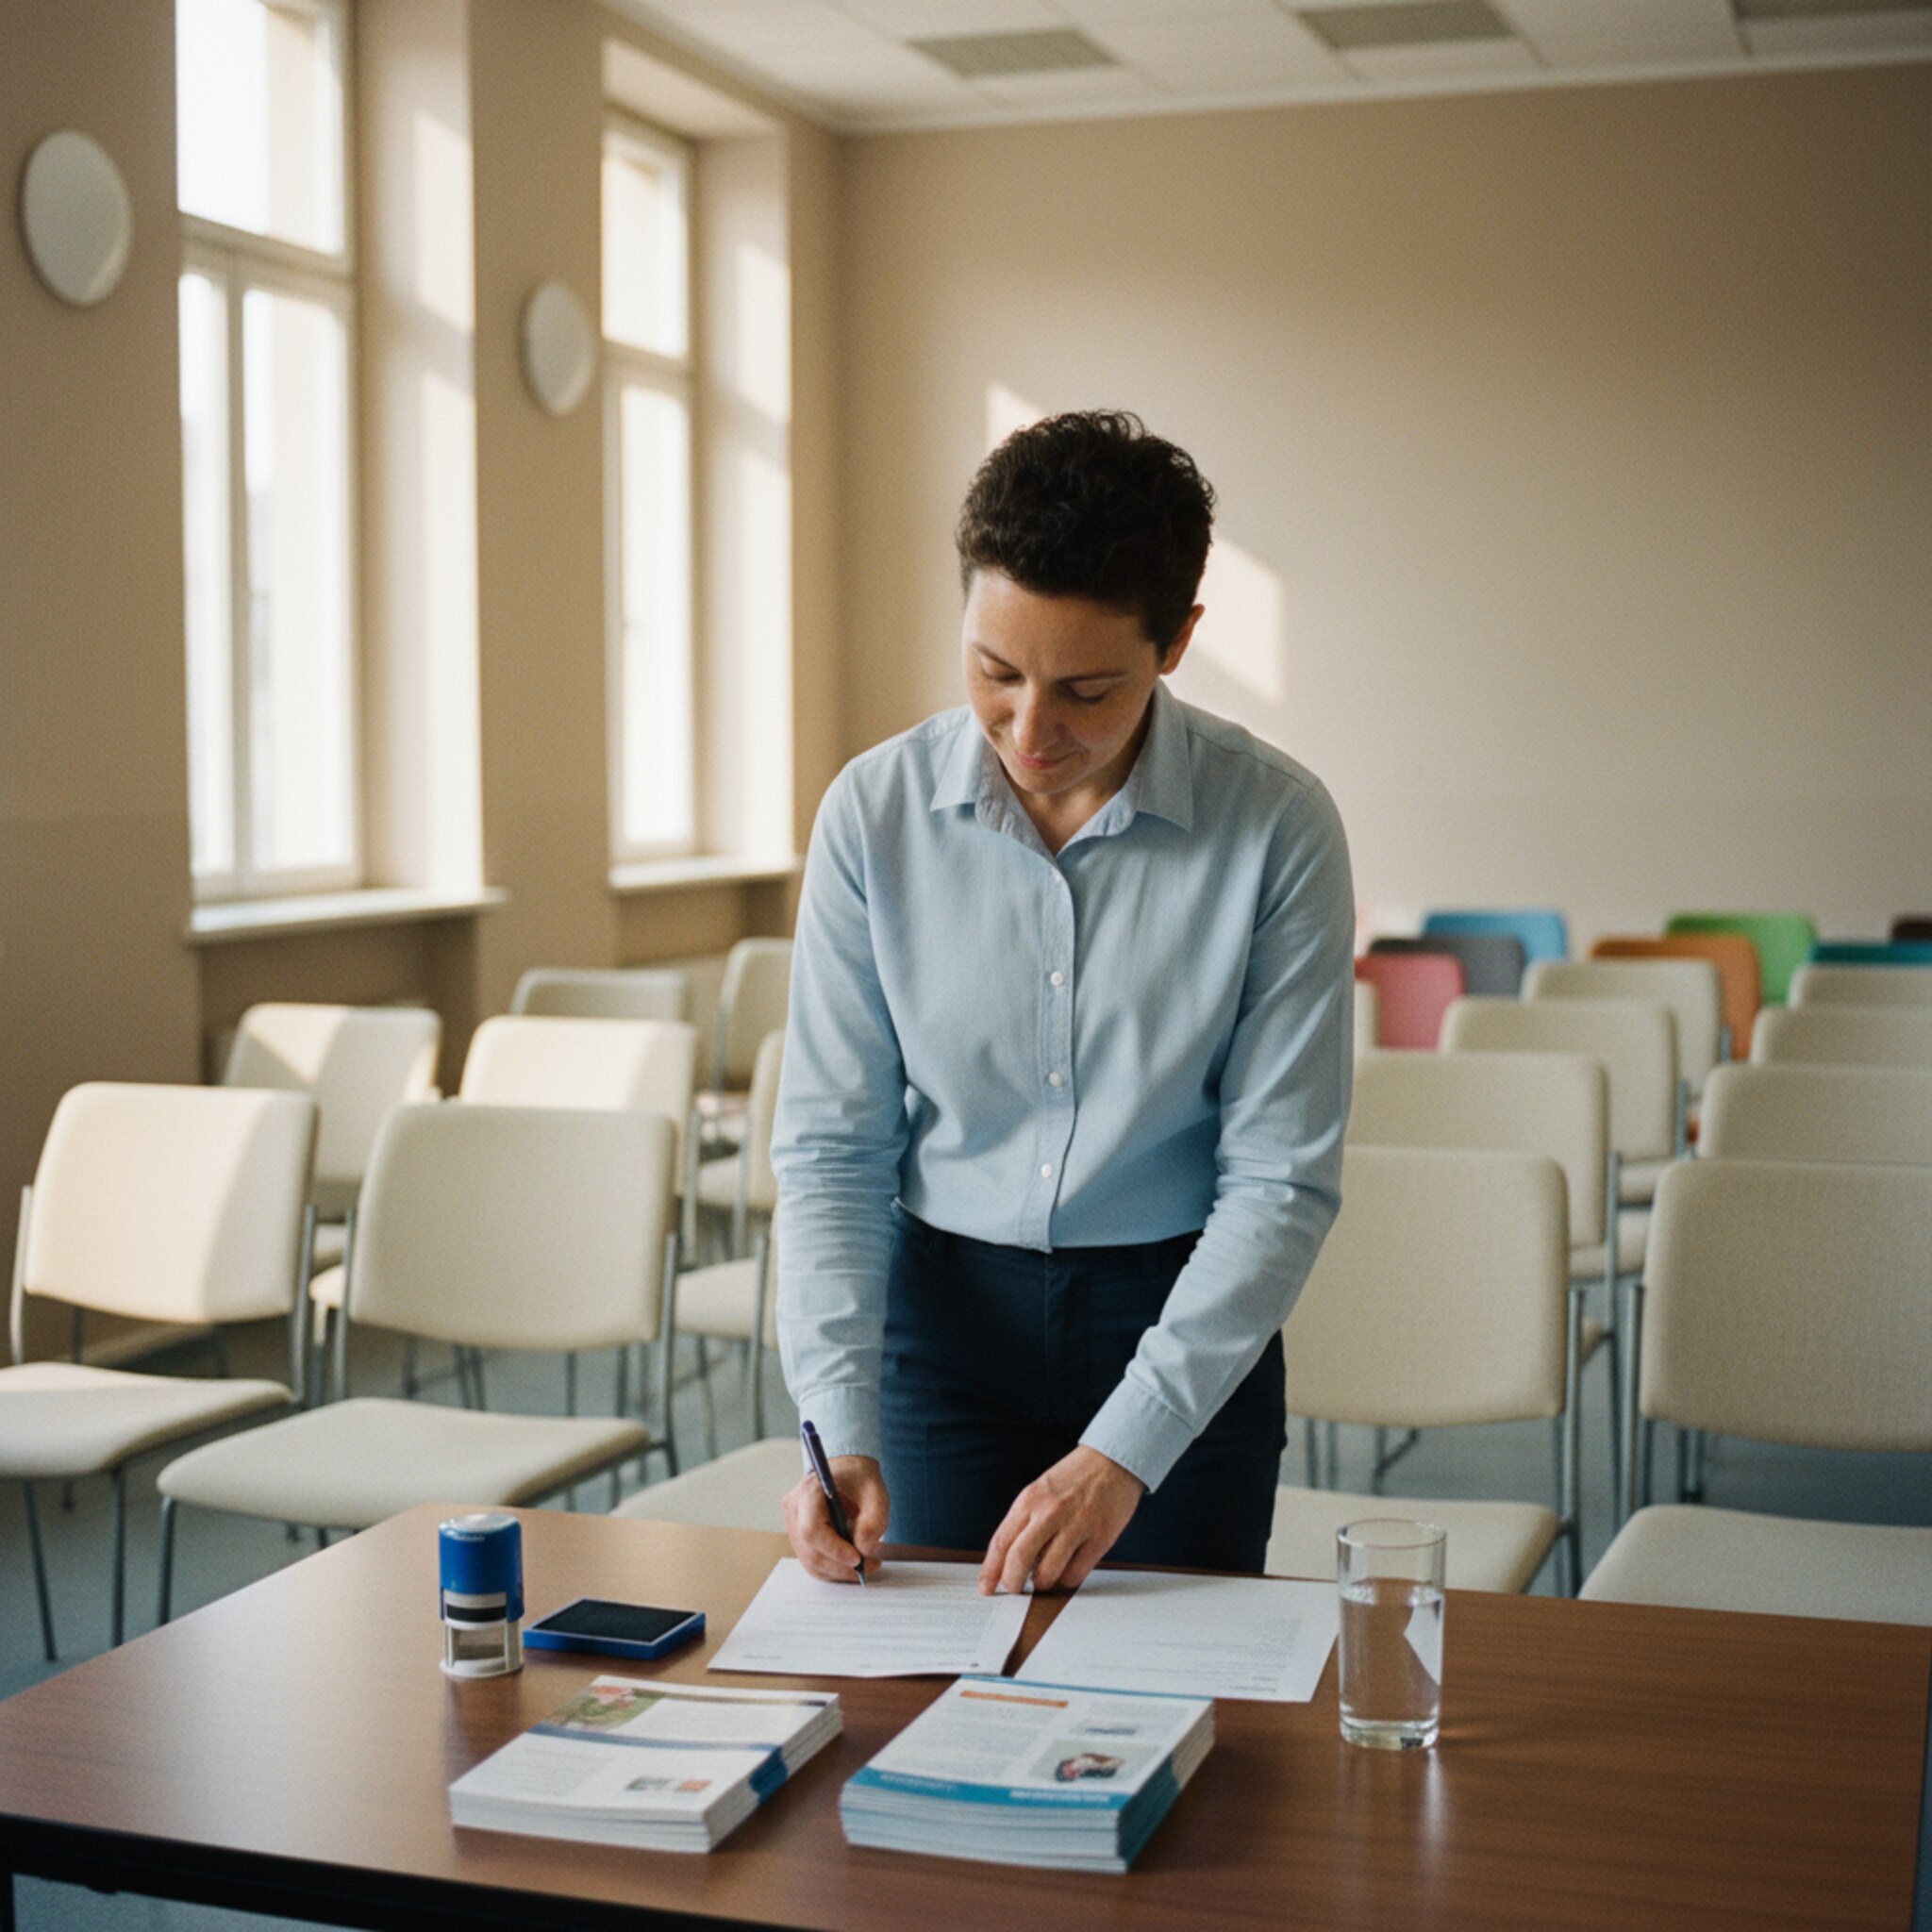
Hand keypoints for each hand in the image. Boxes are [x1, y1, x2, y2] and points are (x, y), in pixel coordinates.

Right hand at [784, 1454, 888, 1584]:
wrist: (846, 1471)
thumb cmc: (859, 1479)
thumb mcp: (875, 1494)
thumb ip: (873, 1521)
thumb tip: (864, 1550)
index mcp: (809, 1491)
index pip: (811, 1529)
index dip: (834, 1549)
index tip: (858, 1558)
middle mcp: (794, 1509)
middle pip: (810, 1551)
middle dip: (841, 1566)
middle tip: (870, 1566)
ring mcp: (792, 1525)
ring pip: (810, 1561)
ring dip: (839, 1571)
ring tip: (866, 1565)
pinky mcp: (798, 1537)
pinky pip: (812, 1561)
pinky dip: (833, 1569)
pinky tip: (851, 1565)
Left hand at [979, 1446, 1143, 1595]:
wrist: (1113, 1460)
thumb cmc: (1073, 1478)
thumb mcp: (1040, 1491)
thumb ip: (1024, 1522)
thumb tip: (1009, 1561)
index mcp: (1030, 1500)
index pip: (1001, 1542)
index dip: (990, 1571)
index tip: (985, 1588)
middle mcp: (1050, 1512)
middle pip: (1019, 1560)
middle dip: (1012, 1584)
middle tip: (1015, 1590)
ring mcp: (1076, 1526)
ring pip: (1047, 1573)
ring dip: (1041, 1584)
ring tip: (1043, 1579)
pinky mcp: (1100, 1538)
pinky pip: (1075, 1574)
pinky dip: (1066, 1580)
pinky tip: (1067, 1571)